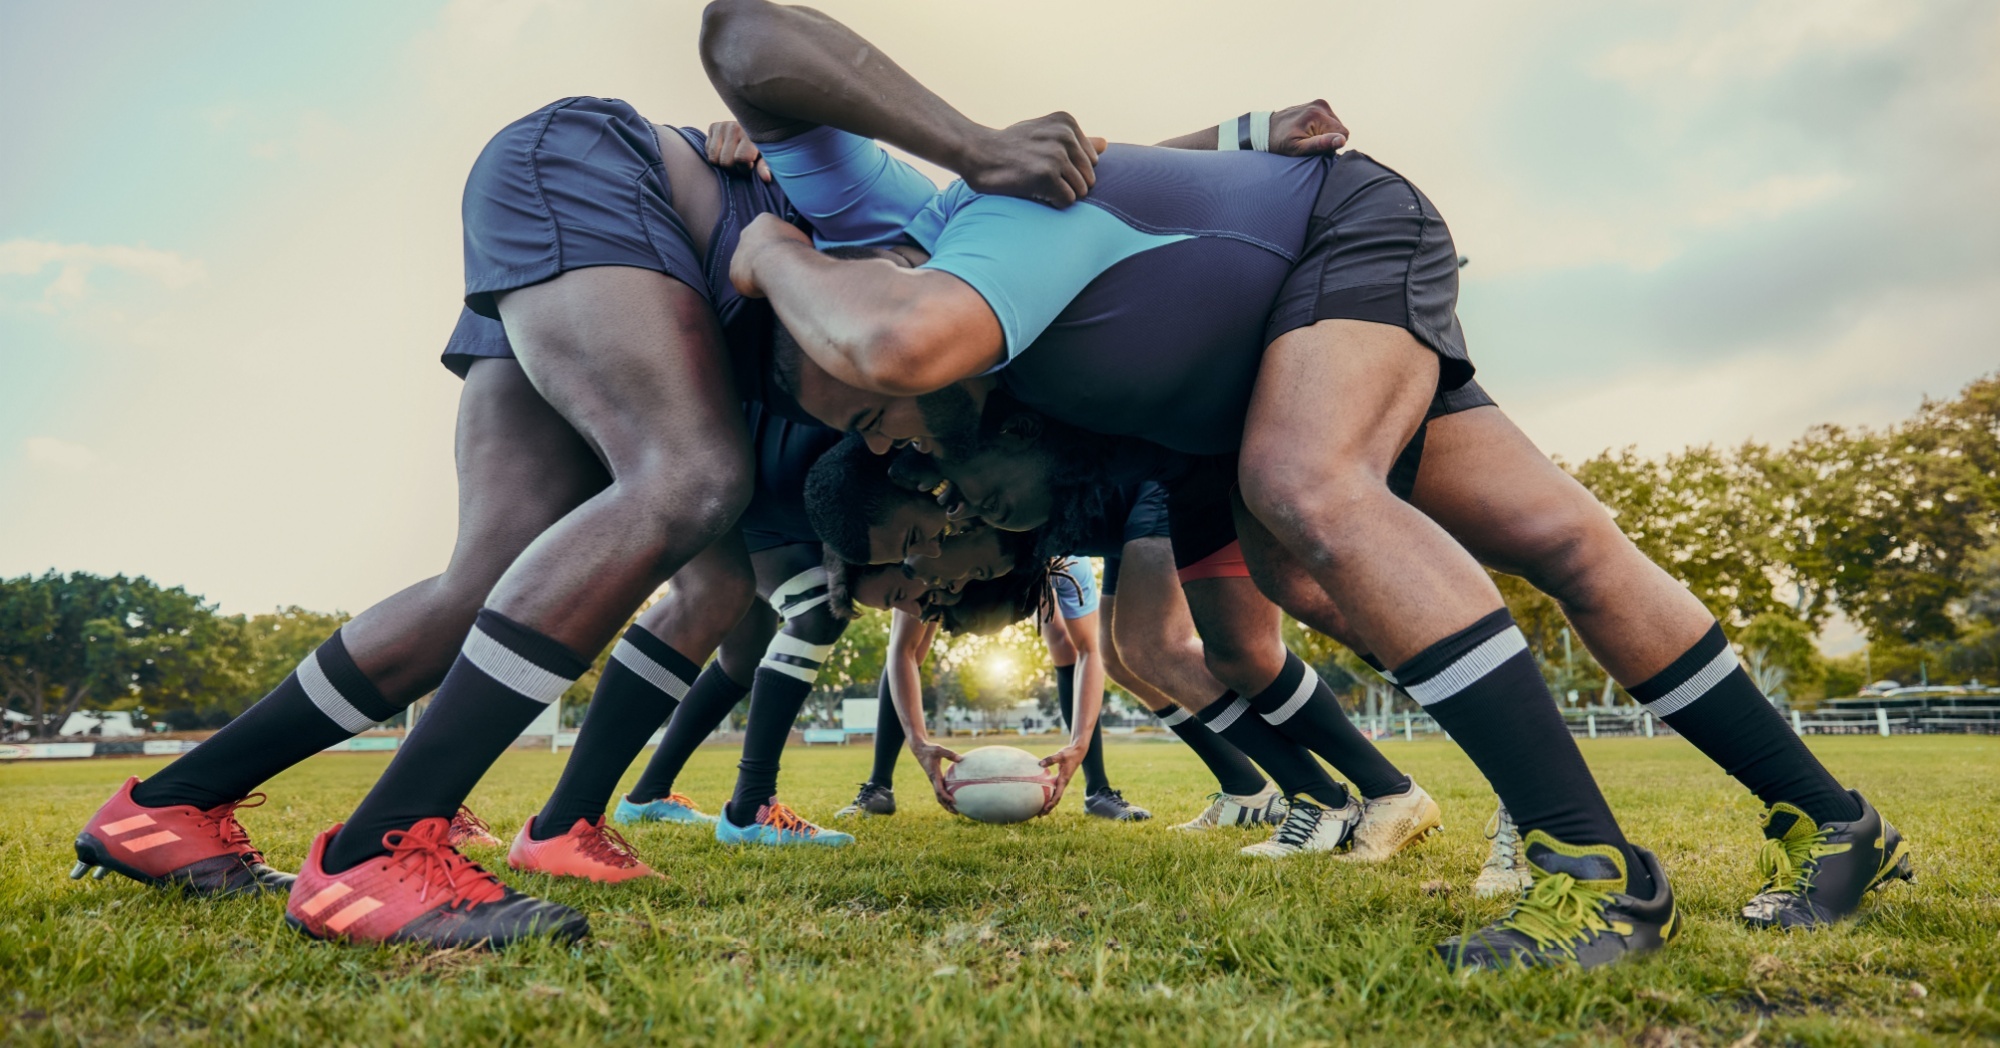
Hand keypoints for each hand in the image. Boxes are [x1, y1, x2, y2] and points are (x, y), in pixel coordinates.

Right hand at [705, 120, 772, 181]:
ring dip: (723, 163)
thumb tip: (766, 178)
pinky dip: (716, 155)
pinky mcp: (713, 126)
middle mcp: (734, 127)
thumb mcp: (766, 157)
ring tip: (733, 158)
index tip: (750, 165)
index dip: (744, 168)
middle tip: (741, 163)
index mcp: (750, 134)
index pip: (740, 159)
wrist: (755, 127)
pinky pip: (708, 151)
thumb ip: (764, 166)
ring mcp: (722, 126)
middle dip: (733, 168)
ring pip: (714, 159)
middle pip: (725, 162)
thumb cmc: (761, 146)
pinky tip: (725, 150)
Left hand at [729, 212, 812, 297]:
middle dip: (763, 257)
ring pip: (746, 264)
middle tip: (777, 269)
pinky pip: (744, 282)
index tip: (785, 255)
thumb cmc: (794, 249)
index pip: (768, 232)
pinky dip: (753, 287)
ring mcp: (737, 254)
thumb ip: (793, 243)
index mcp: (763, 221)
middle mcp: (746, 234)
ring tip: (773, 282)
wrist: (778, 262)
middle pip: (753, 246)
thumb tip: (797, 252)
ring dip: (756, 272)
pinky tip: (766, 290)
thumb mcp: (801, 238)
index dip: (777, 245)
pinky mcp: (734, 273)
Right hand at [910, 738, 964, 813]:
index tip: (954, 802)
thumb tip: (961, 759)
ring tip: (956, 810)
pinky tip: (954, 796)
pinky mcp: (935, 778)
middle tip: (957, 813)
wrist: (919, 749)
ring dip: (946, 803)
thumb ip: (950, 754)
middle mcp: (933, 780)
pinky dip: (946, 796)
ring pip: (939, 795)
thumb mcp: (939, 749)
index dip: (946, 797)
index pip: (939, 790)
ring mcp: (933, 780)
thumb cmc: (930, 749)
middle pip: (939, 797)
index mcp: (934, 775)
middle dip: (947, 806)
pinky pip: (940, 790)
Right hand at [960, 112, 1107, 207]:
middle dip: (1068, 183)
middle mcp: (1065, 135)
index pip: (1092, 160)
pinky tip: (1034, 191)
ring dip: (1059, 194)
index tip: (1044, 163)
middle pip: (1089, 177)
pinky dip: (1053, 202)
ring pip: (1080, 190)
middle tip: (1040, 176)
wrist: (977, 153)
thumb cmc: (1011, 147)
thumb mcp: (1044, 135)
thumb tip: (1106, 144)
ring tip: (1036, 183)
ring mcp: (1056, 155)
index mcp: (1067, 122)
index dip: (1070, 170)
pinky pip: (1067, 201)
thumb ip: (1077, 141)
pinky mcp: (1047, 175)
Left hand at [1038, 742, 1085, 814]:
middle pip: (1056, 799)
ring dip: (1048, 804)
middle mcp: (1063, 783)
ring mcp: (1062, 782)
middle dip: (1048, 808)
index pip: (1057, 795)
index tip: (1045, 808)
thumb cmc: (1069, 753)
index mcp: (1064, 780)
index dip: (1051, 803)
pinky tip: (1040, 797)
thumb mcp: (1060, 755)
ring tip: (1039, 812)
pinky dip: (1048, 795)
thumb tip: (1040, 764)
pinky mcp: (1060, 779)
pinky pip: (1053, 790)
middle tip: (1039, 815)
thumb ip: (1050, 759)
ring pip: (1055, 796)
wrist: (1078, 752)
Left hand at [1267, 100, 1348, 155]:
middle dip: (1329, 139)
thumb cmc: (1280, 144)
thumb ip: (1320, 145)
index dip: (1331, 145)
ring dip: (1325, 134)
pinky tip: (1308, 131)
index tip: (1315, 146)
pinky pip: (1330, 120)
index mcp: (1317, 114)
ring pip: (1336, 125)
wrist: (1265, 130)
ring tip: (1307, 137)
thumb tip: (1342, 140)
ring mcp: (1319, 102)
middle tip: (1309, 143)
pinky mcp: (1318, 104)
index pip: (1343, 134)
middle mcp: (1320, 105)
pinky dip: (1322, 128)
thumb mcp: (1298, 149)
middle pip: (1340, 129)